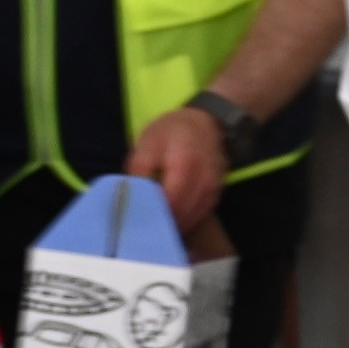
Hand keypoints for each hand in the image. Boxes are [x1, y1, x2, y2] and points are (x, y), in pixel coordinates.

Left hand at [126, 105, 227, 233]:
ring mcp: (214, 188)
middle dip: (161, 222)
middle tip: (141, 224)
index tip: (136, 218)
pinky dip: (185, 219)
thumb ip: (139, 171)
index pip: (170, 202)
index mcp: (185, 164)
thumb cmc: (171, 132)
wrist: (204, 123)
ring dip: (173, 224)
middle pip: (182, 213)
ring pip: (192, 218)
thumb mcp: (146, 144)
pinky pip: (200, 214)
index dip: (153, 214)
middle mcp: (204, 180)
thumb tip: (131, 198)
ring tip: (154, 224)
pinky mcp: (217, 193)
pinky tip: (171, 219)